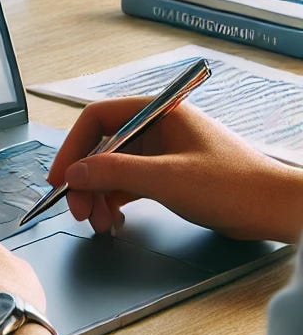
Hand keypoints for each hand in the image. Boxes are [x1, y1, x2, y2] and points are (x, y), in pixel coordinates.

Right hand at [50, 97, 302, 242]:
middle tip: (77, 209)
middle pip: (101, 146)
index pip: (97, 118)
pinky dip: (114, 201)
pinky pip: (127, 184)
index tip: (60, 177)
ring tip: (96, 222)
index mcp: (158, 112)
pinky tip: (111, 220)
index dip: (73, 147)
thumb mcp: (166, 178)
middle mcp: (156, 127)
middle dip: (84, 179)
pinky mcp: (167, 175)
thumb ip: (114, 172)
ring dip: (97, 195)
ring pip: (111, 169)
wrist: (275, 210)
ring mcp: (161, 152)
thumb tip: (73, 173)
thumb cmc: (234, 186)